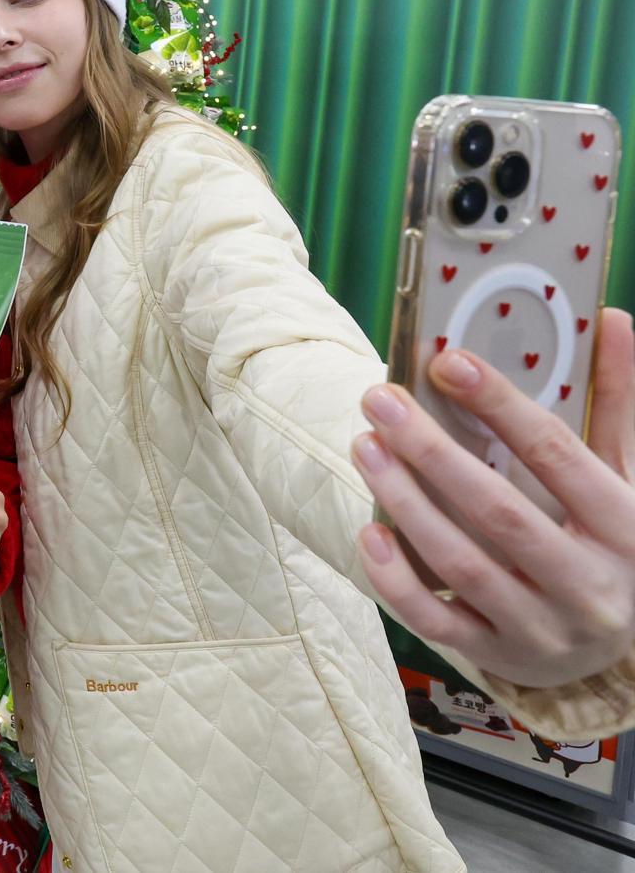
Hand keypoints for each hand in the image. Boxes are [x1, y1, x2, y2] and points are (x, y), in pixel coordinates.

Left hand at [352, 308, 634, 689]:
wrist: (623, 648)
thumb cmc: (615, 540)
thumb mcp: (627, 474)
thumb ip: (616, 399)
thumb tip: (609, 317)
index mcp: (628, 528)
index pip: (557, 455)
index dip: (501, 404)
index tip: (448, 361)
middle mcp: (590, 585)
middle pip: (500, 511)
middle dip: (433, 452)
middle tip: (379, 400)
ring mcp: (543, 628)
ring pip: (461, 563)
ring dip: (404, 502)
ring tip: (364, 446)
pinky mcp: (499, 655)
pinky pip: (437, 621)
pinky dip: (397, 579)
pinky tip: (368, 533)